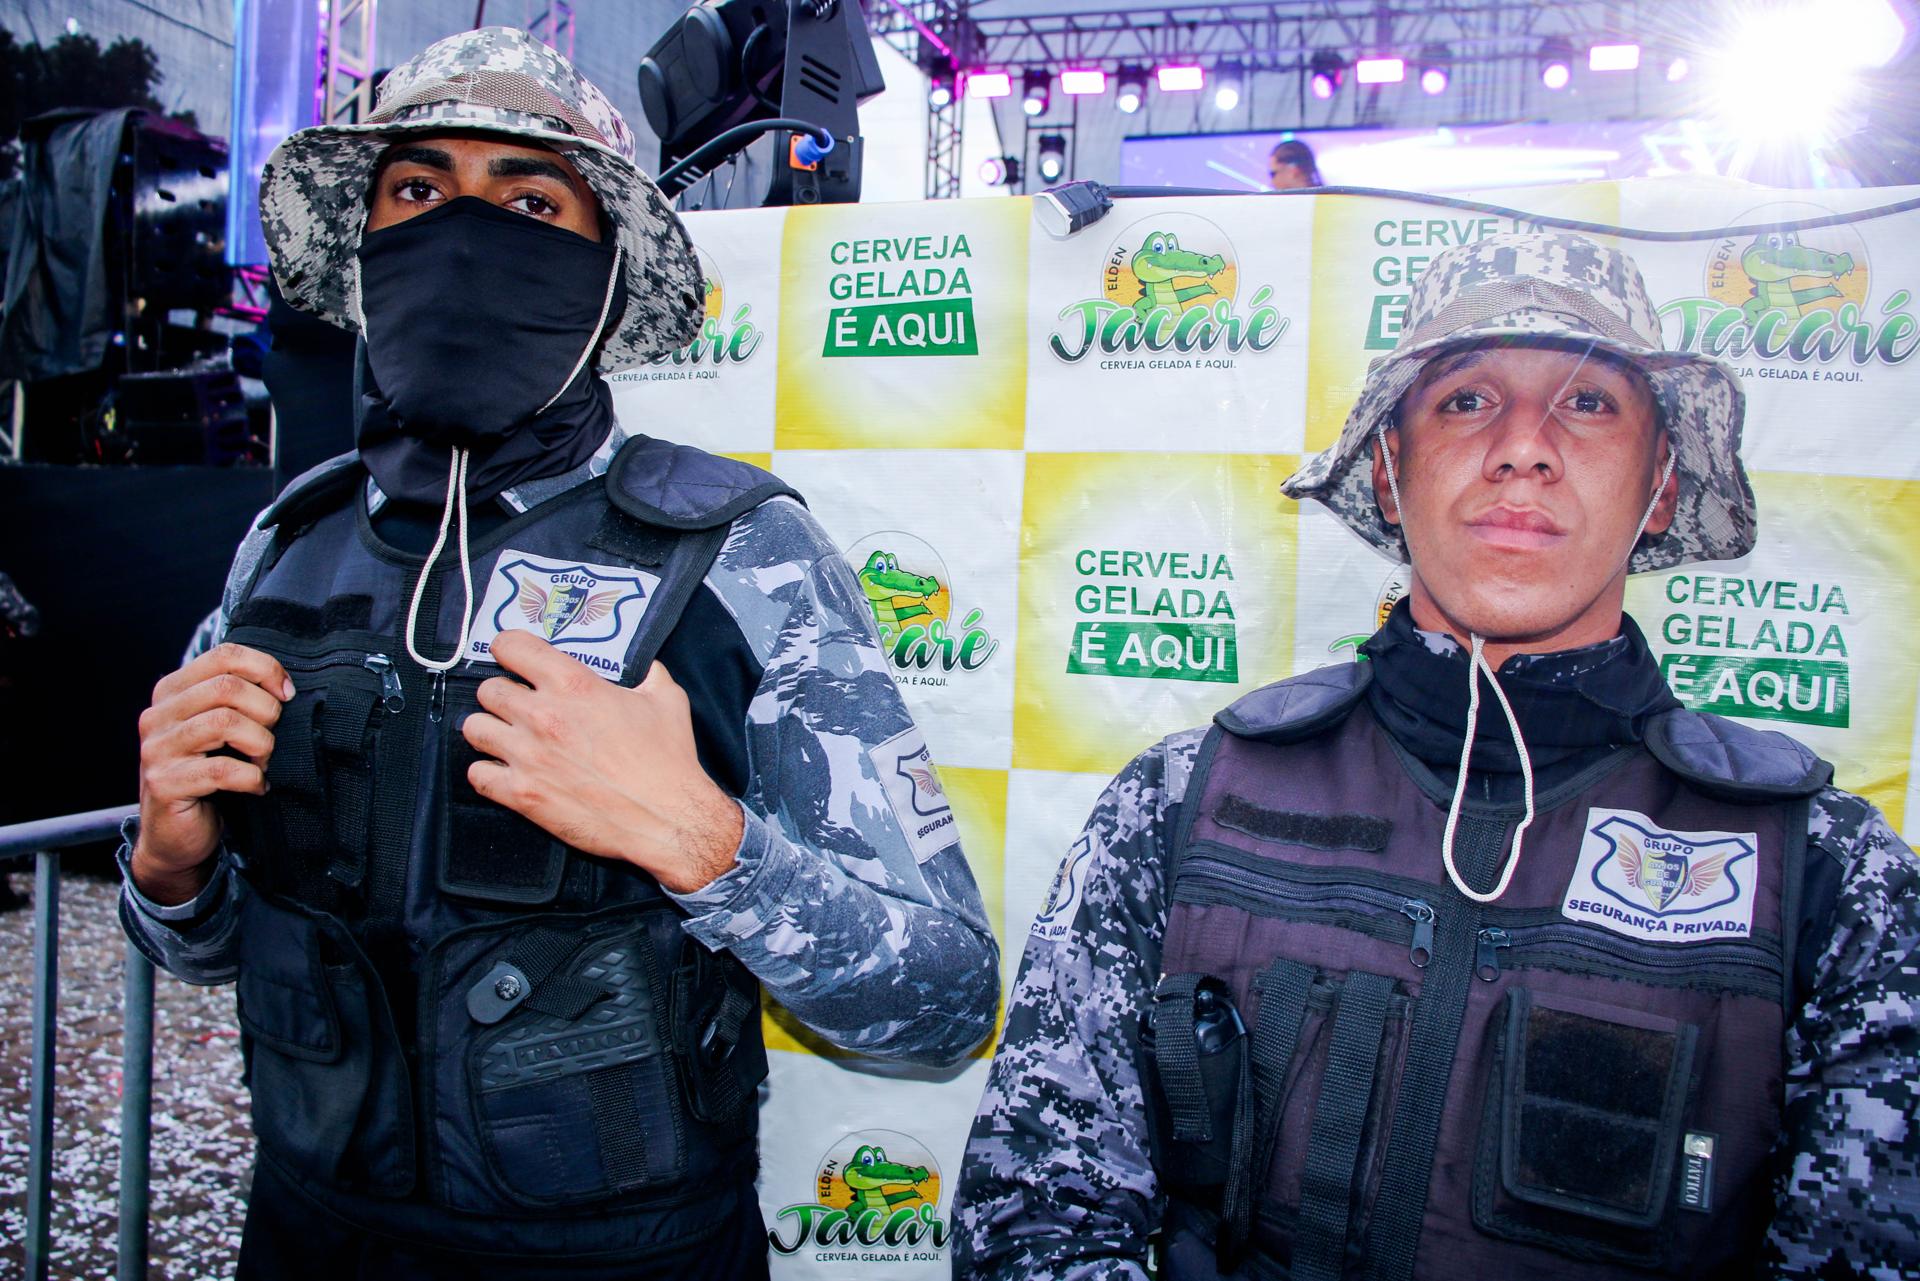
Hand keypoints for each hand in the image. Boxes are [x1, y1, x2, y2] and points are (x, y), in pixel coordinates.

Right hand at [133, 643, 291, 904]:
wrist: (175, 836)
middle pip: (227, 688)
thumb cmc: (207, 777)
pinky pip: (223, 770)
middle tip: (274, 737)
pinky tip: (257, 786)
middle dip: (266, 711)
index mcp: (172, 692)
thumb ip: (237, 702)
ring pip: (224, 723)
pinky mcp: (165, 783)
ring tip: (264, 762)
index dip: (265, 669)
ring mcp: (157, 749)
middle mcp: (158, 715)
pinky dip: (252, 778)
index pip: (224, 656)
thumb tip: (286, 687)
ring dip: (260, 744)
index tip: (287, 695)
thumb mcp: (219, 730)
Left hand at [460, 630, 743, 893]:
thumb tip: (647, 666)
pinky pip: (477, 775)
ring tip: (506, 738)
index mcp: (574, 685)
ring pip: (474, 728)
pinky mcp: (522, 794)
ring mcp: (528, 756)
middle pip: (488, 689)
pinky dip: (488, 772)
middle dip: (501, 694)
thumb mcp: (668, 700)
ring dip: (489, 730)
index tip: (513, 657)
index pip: (511, 646)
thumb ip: (649, 675)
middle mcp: (543, 715)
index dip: (509, 649)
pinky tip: (506, 772)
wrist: (667, 819)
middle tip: (518, 705)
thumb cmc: (669, 761)